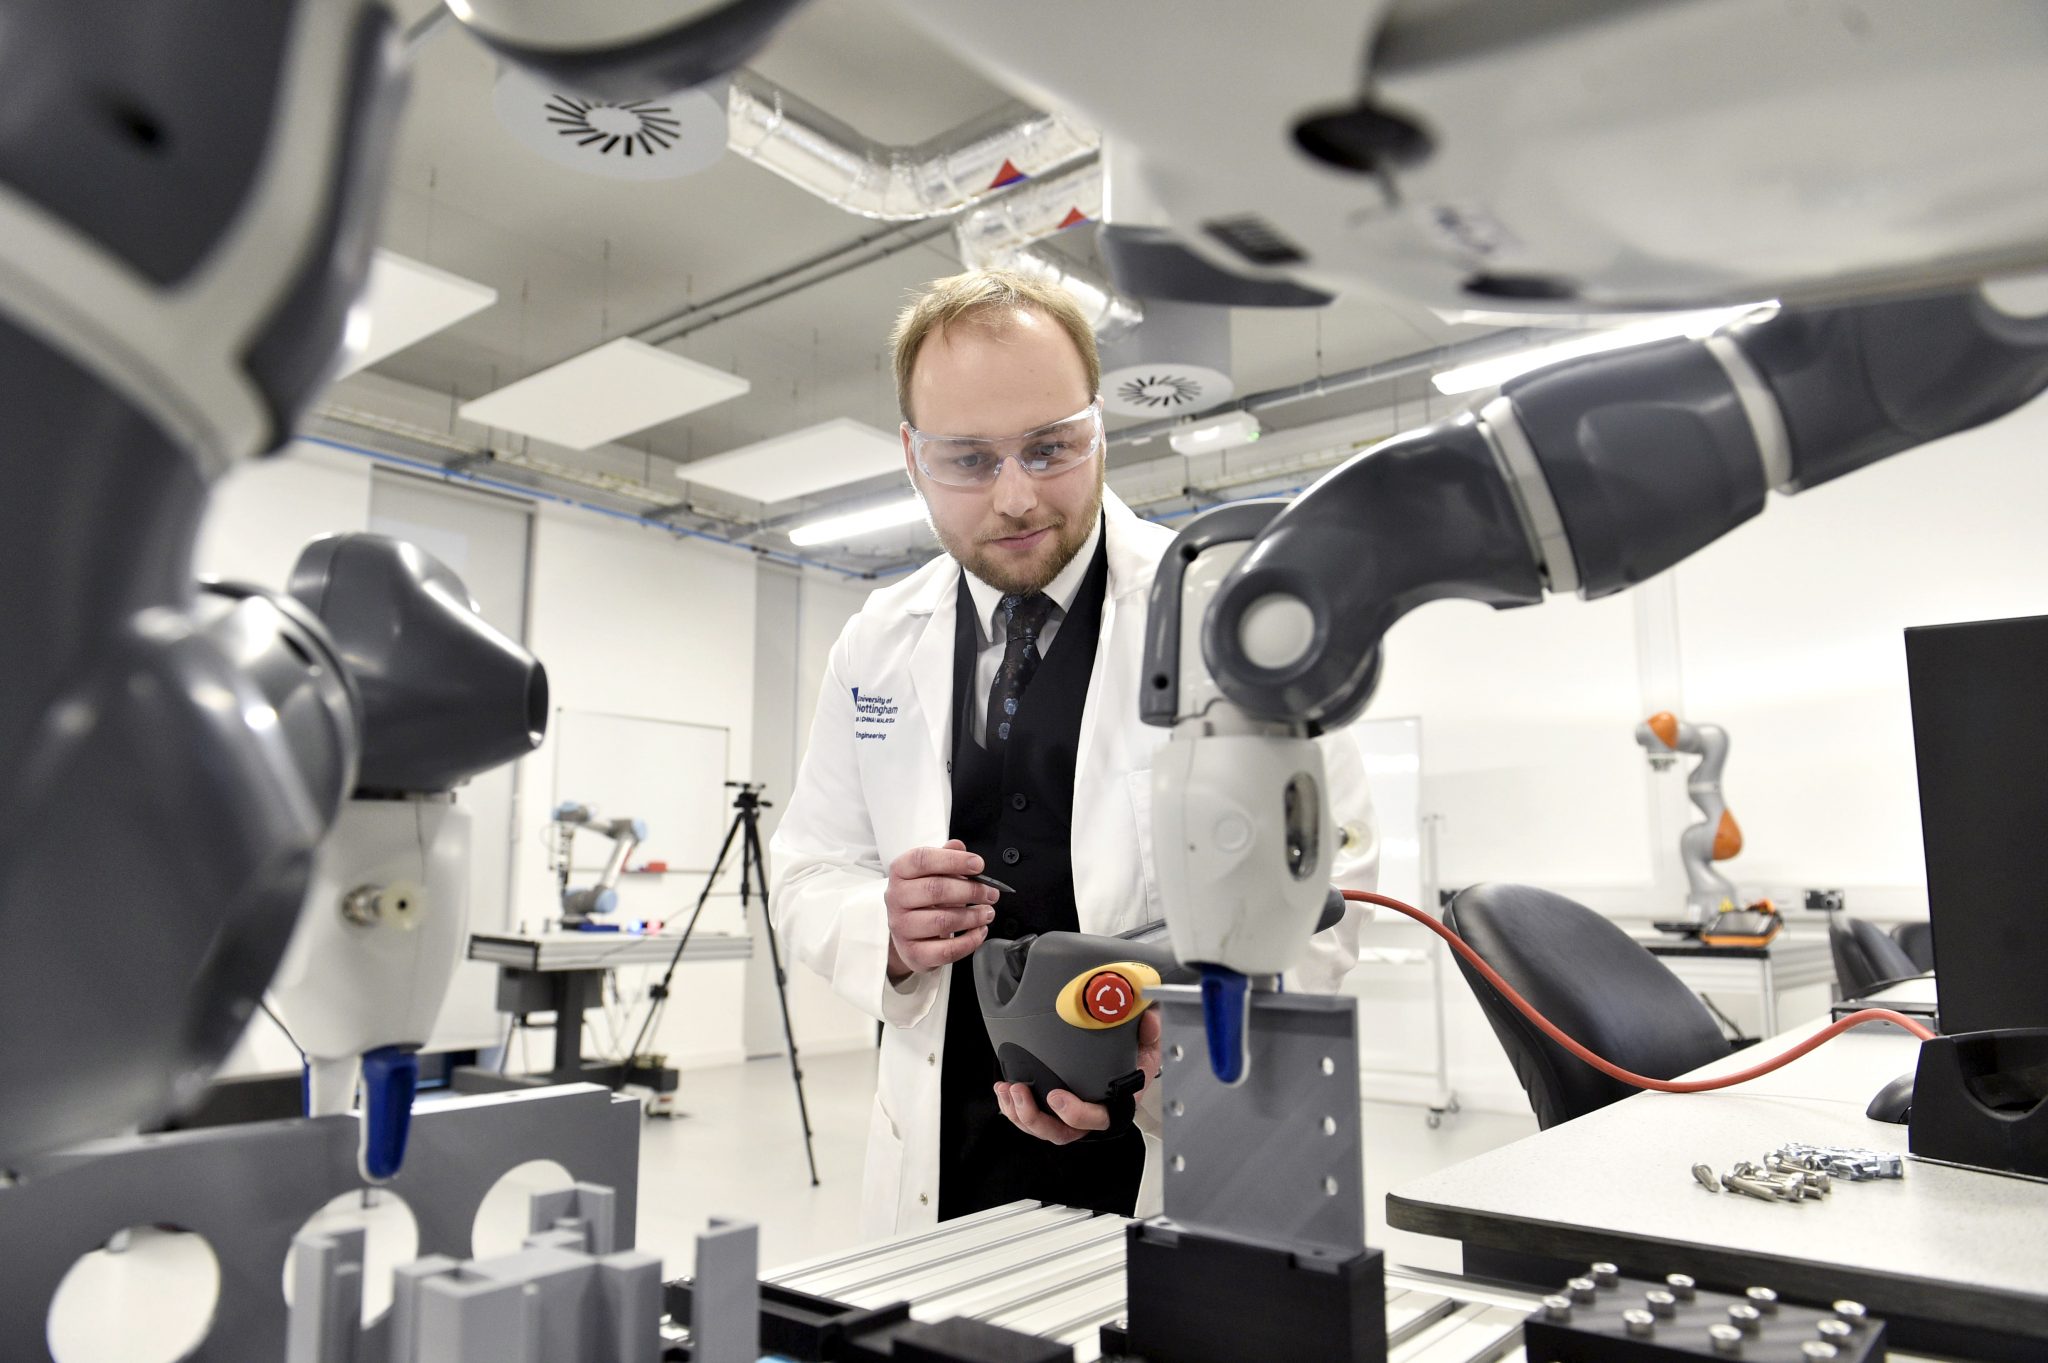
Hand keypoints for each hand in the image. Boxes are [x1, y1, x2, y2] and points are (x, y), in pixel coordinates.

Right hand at [885, 839, 998, 980]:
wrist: (907, 933)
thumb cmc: (922, 898)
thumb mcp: (931, 873)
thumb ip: (945, 858)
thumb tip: (958, 846)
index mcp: (900, 872)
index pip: (923, 859)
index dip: (953, 860)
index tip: (978, 865)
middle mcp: (896, 898)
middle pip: (935, 890)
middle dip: (971, 890)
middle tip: (991, 893)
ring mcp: (902, 927)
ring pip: (943, 921)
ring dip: (973, 916)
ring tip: (987, 912)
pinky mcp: (913, 953)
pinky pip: (946, 950)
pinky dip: (969, 941)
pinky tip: (979, 931)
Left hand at [994, 1007, 1161, 1143]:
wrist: (1122, 1067)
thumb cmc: (1134, 1062)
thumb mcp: (1147, 1047)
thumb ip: (1150, 1034)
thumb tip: (1149, 1019)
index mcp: (1114, 1105)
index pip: (1096, 1120)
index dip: (1075, 1114)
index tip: (1057, 1096)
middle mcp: (1090, 1117)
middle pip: (1061, 1133)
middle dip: (1036, 1117)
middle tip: (1021, 1091)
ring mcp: (1069, 1116)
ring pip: (1042, 1129)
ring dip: (1020, 1113)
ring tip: (1007, 1089)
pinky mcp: (1053, 1110)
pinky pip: (1031, 1119)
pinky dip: (1013, 1108)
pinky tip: (1004, 1090)